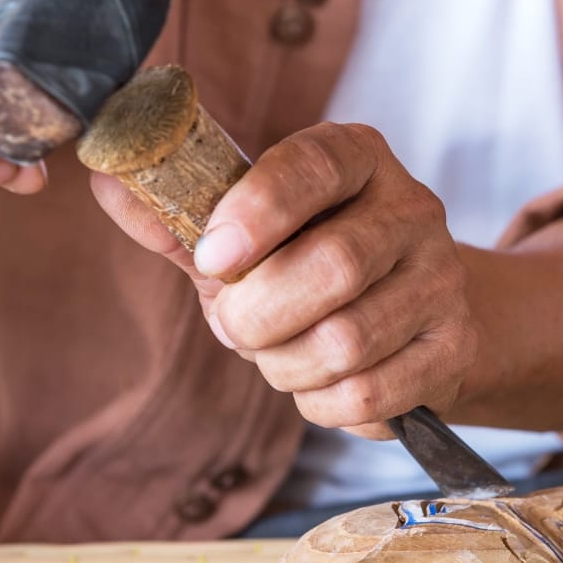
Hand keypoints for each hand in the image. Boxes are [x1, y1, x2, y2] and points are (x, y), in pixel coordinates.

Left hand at [93, 122, 477, 438]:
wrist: (415, 314)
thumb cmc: (312, 265)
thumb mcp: (250, 235)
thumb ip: (183, 220)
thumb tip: (109, 187)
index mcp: (356, 158)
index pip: (312, 167)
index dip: (256, 213)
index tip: (213, 259)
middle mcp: (413, 209)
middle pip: (334, 266)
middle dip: (259, 314)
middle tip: (234, 327)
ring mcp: (442, 279)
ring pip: (346, 342)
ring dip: (284, 365)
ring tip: (277, 355)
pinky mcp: (452, 348)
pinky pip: (368, 395)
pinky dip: (319, 404)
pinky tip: (316, 384)